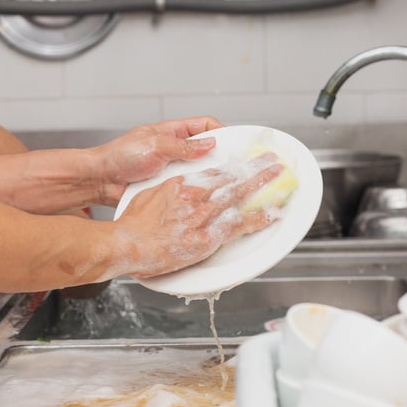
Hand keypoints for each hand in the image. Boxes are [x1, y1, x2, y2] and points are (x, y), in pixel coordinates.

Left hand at [92, 116, 223, 205]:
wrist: (100, 181)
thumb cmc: (120, 156)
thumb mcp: (155, 146)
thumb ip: (183, 146)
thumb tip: (210, 144)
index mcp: (172, 131)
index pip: (204, 125)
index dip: (221, 132)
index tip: (234, 144)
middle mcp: (174, 149)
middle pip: (205, 149)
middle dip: (218, 157)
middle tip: (232, 167)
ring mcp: (171, 167)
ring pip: (198, 170)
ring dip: (206, 176)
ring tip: (220, 183)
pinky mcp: (167, 185)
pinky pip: (186, 186)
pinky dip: (193, 190)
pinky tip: (201, 196)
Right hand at [111, 162, 283, 278]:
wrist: (126, 243)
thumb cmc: (132, 226)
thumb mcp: (148, 196)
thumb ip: (167, 192)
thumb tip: (175, 192)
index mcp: (181, 186)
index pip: (213, 172)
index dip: (233, 168)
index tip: (244, 164)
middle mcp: (195, 197)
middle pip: (231, 179)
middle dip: (255, 169)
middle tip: (273, 162)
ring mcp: (202, 216)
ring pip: (239, 196)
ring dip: (262, 185)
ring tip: (280, 178)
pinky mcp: (206, 236)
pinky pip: (238, 225)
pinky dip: (258, 218)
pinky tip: (273, 213)